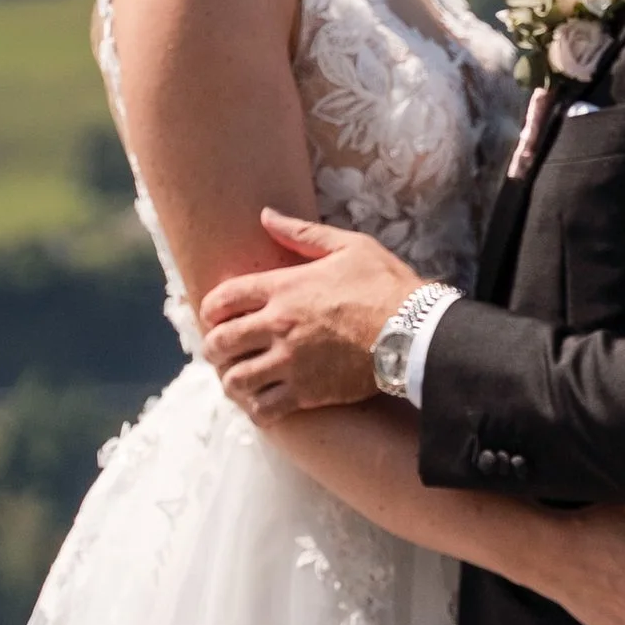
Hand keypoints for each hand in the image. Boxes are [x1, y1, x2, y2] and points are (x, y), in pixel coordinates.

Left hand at [201, 214, 421, 418]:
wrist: (415, 332)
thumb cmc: (386, 285)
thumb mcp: (348, 246)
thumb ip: (301, 233)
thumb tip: (266, 215)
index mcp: (284, 288)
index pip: (223, 298)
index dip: (210, 310)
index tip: (215, 317)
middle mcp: (278, 325)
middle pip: (220, 342)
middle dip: (214, 348)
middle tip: (222, 351)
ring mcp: (290, 362)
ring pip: (235, 380)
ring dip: (231, 380)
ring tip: (239, 379)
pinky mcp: (307, 393)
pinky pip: (264, 409)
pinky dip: (256, 408)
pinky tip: (263, 402)